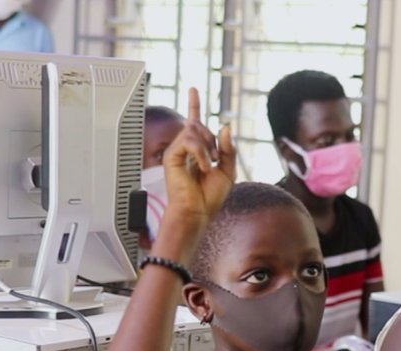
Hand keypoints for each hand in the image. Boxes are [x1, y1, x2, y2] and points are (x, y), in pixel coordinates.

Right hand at [161, 87, 235, 243]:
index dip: (194, 104)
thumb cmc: (210, 197)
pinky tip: (203, 168)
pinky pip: (189, 141)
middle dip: (212, 140)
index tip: (193, 89)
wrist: (198, 212)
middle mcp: (186, 148)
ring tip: (209, 166)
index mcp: (198, 151)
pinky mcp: (171, 156)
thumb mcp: (228, 170)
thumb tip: (225, 127)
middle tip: (216, 161)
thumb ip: (228, 148)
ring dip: (208, 147)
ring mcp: (177, 151)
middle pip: (199, 124)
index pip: (195, 122)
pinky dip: (201, 154)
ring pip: (194, 130)